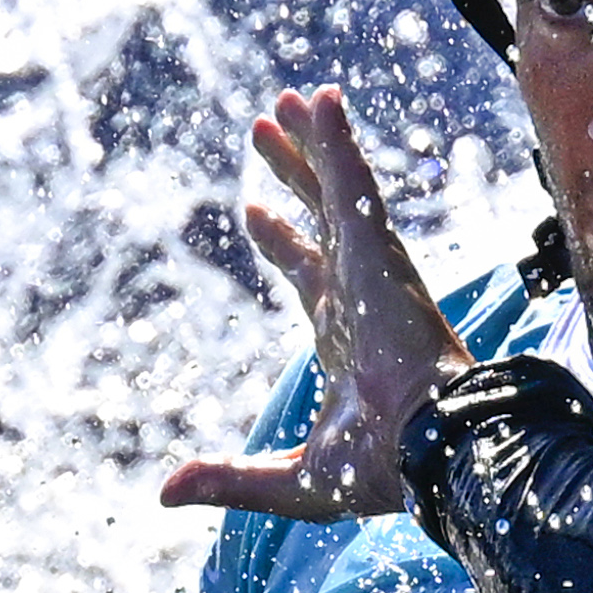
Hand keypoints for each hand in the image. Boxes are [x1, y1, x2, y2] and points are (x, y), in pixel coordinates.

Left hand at [156, 87, 466, 522]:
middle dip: (294, 172)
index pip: (308, 271)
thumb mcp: (291, 478)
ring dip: (313, 141)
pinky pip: (354, 179)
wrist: (428, 449)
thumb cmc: (381, 469)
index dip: (280, 239)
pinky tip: (320, 98)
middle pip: (321, 215)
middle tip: (266, 129)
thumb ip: (230, 478)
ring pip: (337, 187)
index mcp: (345, 337)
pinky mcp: (379, 247)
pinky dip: (337, 138)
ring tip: (287, 99)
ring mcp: (370, 265)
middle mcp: (358, 292)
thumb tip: (164, 493)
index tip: (255, 208)